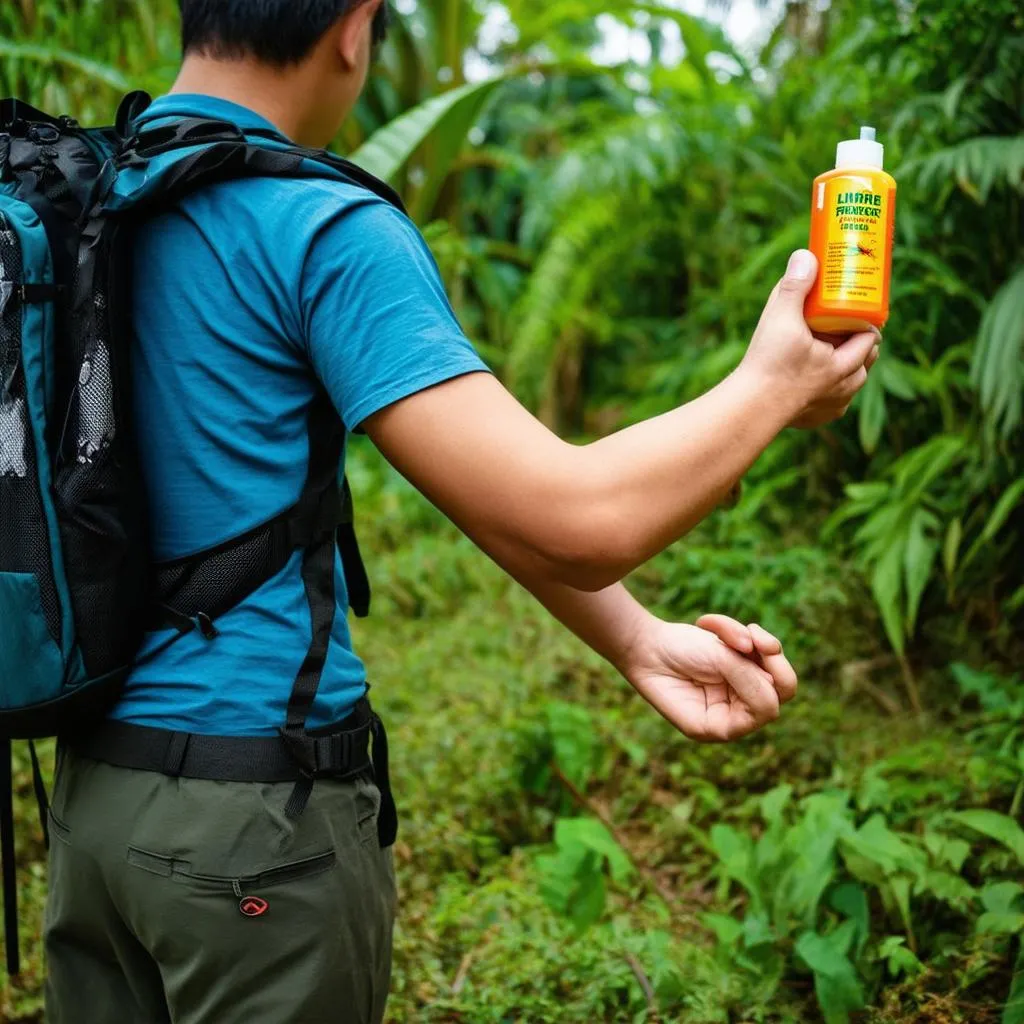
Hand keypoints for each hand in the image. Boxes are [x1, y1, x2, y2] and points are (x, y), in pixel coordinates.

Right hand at [621, 613, 797, 742]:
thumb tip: (777, 666)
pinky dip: (736, 631)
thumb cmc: (672, 655)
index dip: (758, 681)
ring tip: (735, 629)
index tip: (738, 655)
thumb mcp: (713, 663)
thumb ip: (748, 671)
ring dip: (756, 641)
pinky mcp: (736, 664)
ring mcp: (736, 687)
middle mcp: (734, 711)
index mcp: (723, 726)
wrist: (643, 641)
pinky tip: (707, 624)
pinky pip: (755, 647)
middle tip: (758, 639)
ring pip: (772, 666)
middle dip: (773, 660)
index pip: (765, 710)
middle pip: (781, 691)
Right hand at [738, 249, 879, 427]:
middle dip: (854, 342)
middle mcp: (845, 390)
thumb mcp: (781, 319)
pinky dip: (824, 388)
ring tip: (824, 350)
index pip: (870, 336)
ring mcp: (831, 408)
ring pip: (848, 382)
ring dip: (841, 366)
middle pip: (864, 360)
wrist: (749, 410)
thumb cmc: (768, 366)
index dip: (864, 319)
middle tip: (838, 325)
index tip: (853, 307)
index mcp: (846, 364)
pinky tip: (810, 379)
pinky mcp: (813, 420)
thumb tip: (806, 255)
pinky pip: (829, 401)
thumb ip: (794, 287)